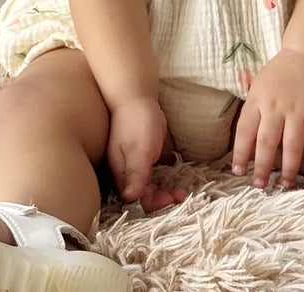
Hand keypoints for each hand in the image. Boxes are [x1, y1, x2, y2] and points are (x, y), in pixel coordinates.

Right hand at [107, 96, 186, 211]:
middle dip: (162, 201)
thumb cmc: (136, 123)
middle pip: (143, 198)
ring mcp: (135, 169)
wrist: (136, 99)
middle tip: (182, 197)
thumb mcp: (138, 149)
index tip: (171, 199)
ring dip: (165, 194)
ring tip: (182, 193)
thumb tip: (129, 198)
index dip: (154, 204)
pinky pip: (154, 179)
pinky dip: (165, 184)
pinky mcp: (145, 162)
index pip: (136, 200)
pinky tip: (176, 184)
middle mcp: (126, 176)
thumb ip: (135, 173)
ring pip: (150, 190)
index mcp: (121, 175)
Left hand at [231, 48, 303, 189]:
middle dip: (262, 167)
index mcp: (257, 99)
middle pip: (266, 142)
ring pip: (292, 144)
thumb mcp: (257, 82)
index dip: (241, 152)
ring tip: (284, 185)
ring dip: (289, 168)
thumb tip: (237, 129)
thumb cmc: (279, 71)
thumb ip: (248, 106)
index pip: (245, 130)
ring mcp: (298, 109)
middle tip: (259, 186)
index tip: (238, 171)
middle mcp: (276, 106)